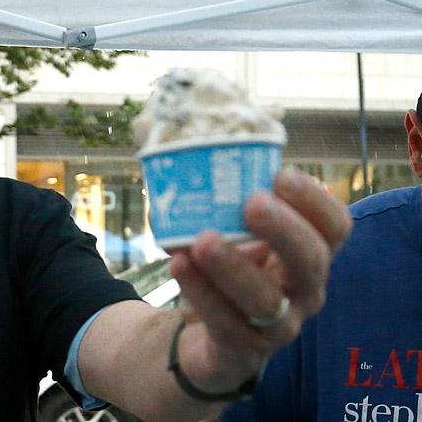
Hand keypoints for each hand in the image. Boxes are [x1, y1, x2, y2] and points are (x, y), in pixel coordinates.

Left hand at [168, 167, 351, 390]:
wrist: (208, 339)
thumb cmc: (228, 275)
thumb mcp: (236, 238)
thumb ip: (224, 207)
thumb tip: (185, 164)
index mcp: (308, 255)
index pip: (335, 228)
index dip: (316, 202)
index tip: (282, 175)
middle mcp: (304, 291)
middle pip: (312, 261)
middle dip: (284, 230)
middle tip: (252, 203)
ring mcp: (278, 326)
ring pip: (266, 300)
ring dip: (233, 266)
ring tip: (202, 239)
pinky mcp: (244, 350)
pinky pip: (226, 323)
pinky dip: (201, 291)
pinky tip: (178, 263)